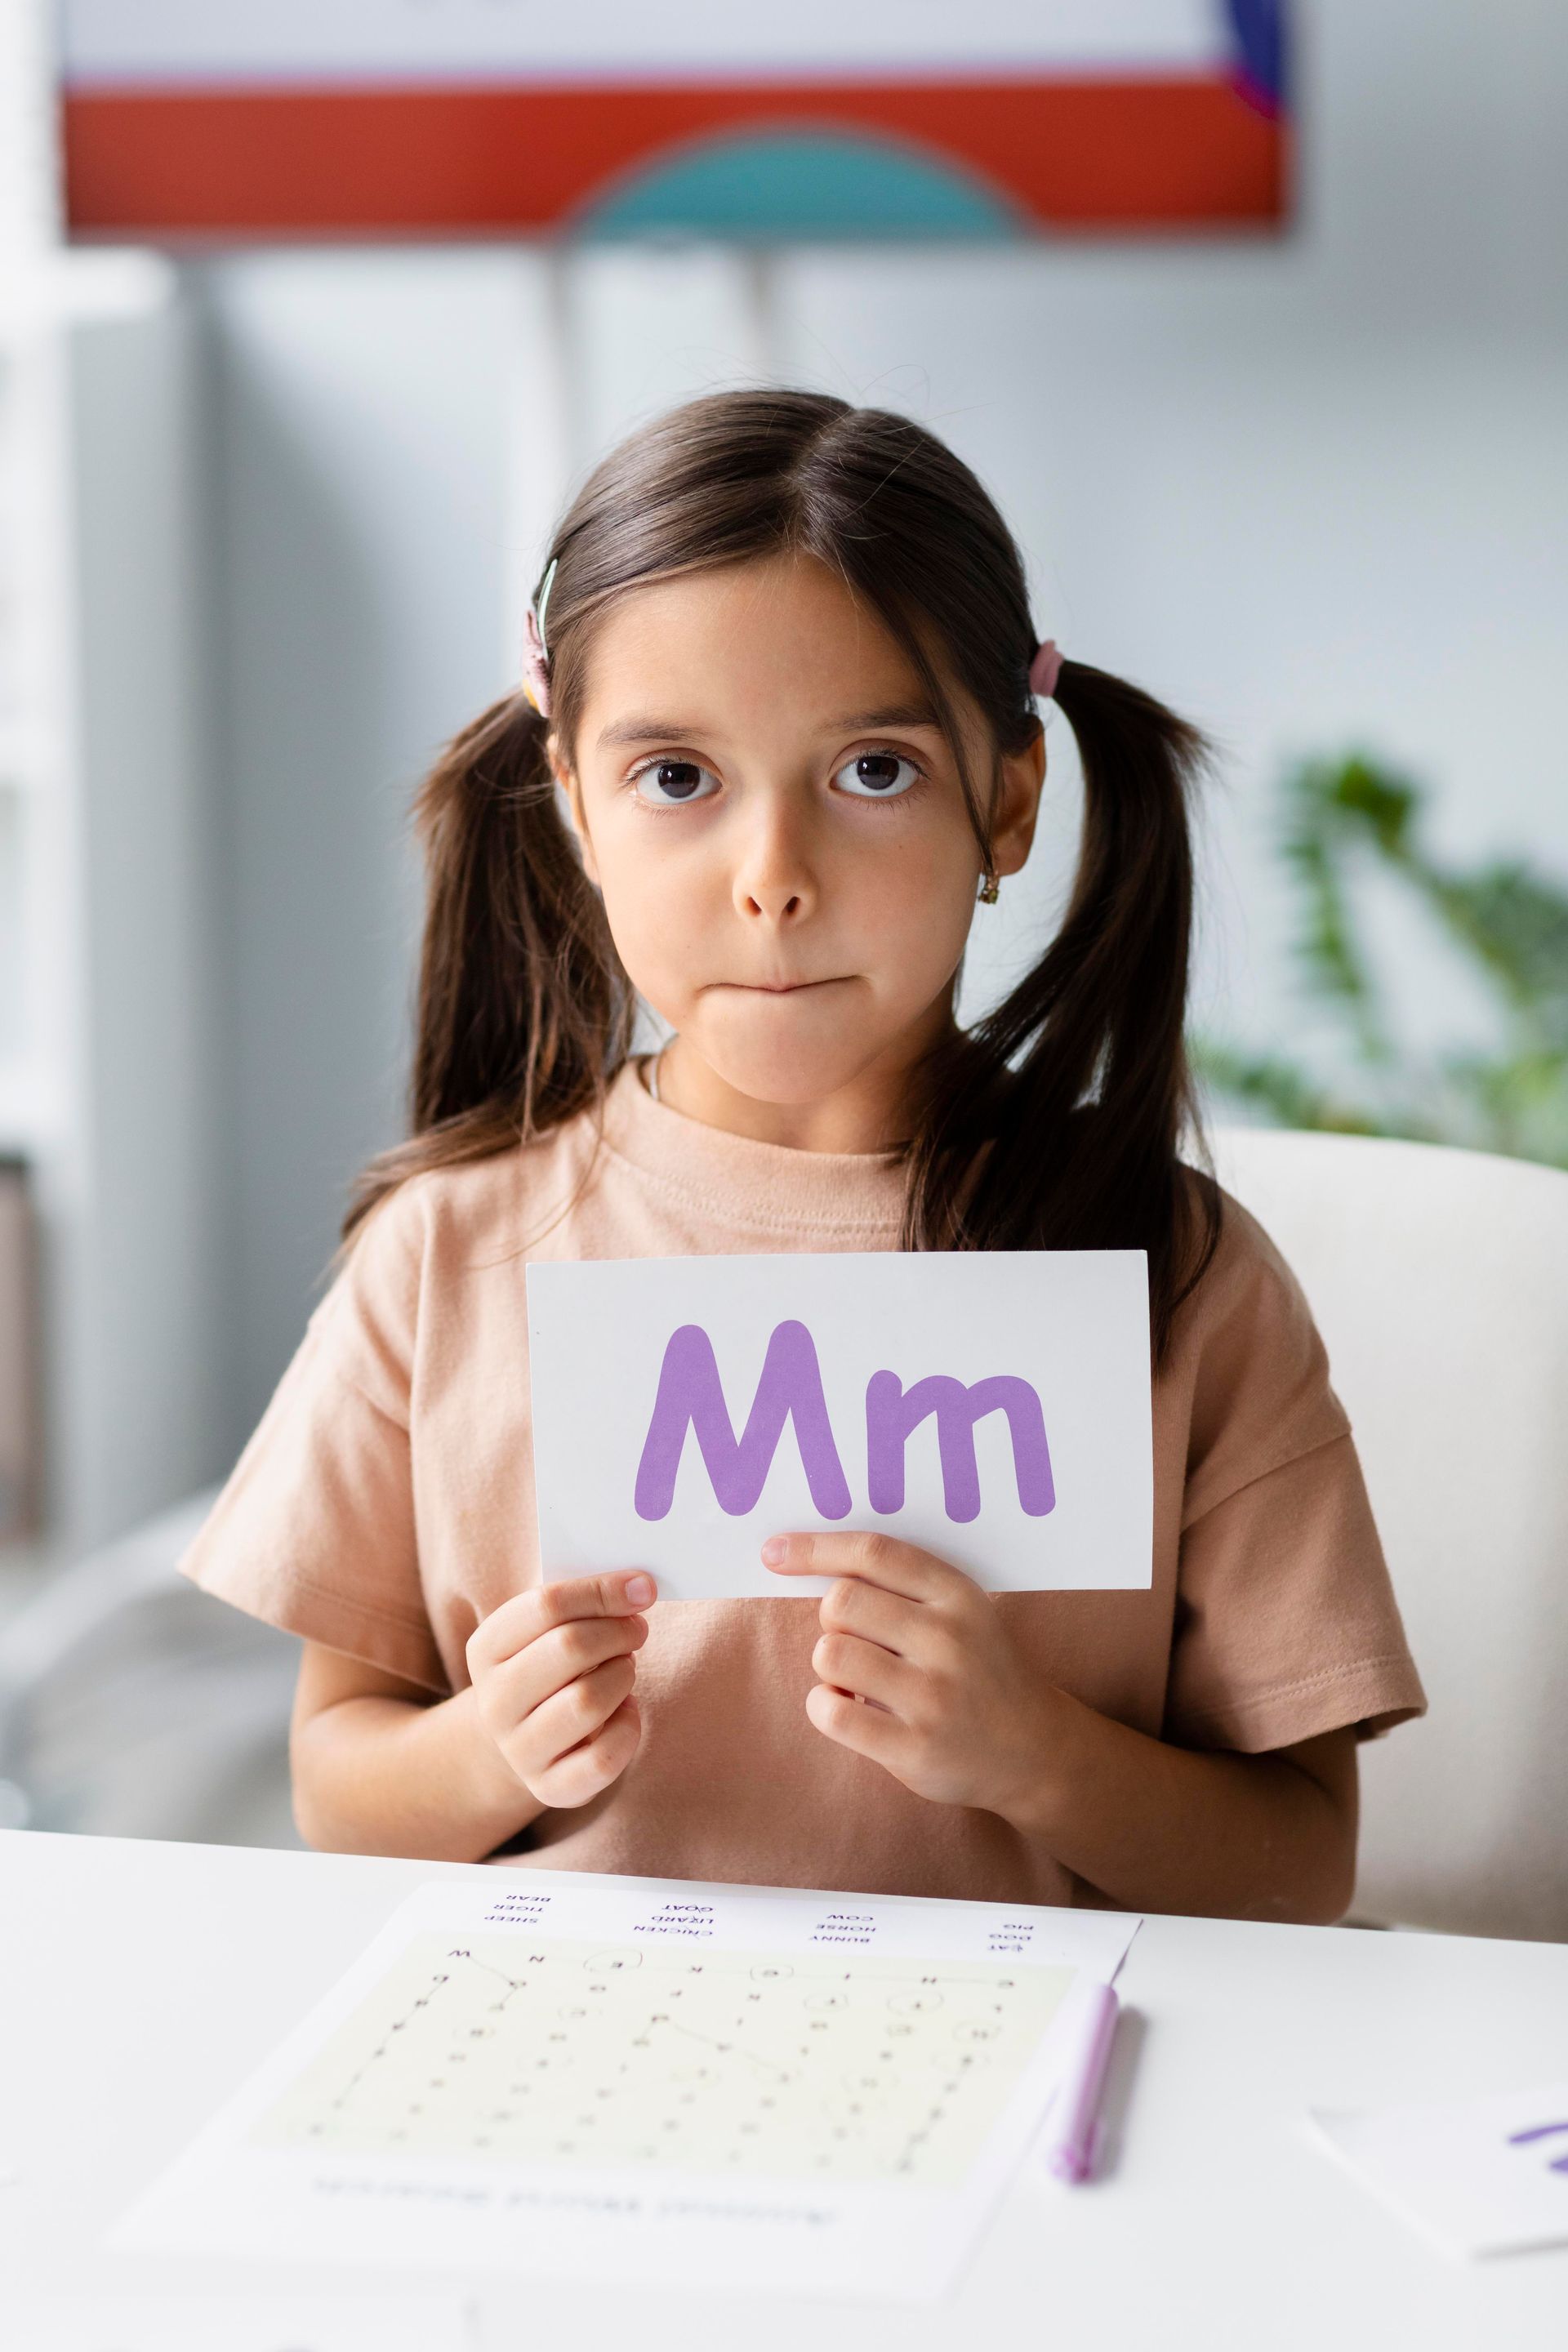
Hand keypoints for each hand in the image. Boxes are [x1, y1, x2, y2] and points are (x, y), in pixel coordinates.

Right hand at [465, 1572, 654, 1809]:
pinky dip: (628, 1726)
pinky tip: (625, 1710)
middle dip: (618, 1632)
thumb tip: (638, 1587)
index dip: (602, 1591)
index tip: (642, 1588)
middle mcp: (495, 1702)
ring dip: (622, 1676)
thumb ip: (582, 1602)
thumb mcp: (545, 1630)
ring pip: (587, 1702)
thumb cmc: (546, 1668)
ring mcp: (519, 1749)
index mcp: (486, 1649)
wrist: (519, 1741)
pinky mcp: (550, 1787)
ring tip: (625, 1668)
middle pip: (569, 1648)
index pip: (546, 1605)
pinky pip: (603, 1757)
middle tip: (636, 1629)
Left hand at [761, 1532, 1056, 1818]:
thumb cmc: (978, 1670)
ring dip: (829, 1667)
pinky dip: (824, 1707)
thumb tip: (806, 1558)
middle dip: (832, 1620)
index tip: (774, 1551)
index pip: (874, 1554)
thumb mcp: (960, 1612)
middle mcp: (949, 1640)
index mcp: (957, 1596)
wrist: (1032, 1751)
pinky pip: (832, 1713)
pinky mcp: (915, 1748)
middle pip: (842, 1602)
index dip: (816, 1548)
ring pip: (832, 1655)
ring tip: (857, 1681)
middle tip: (856, 1640)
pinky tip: (848, 1709)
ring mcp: (934, 1697)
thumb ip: (901, 1587)